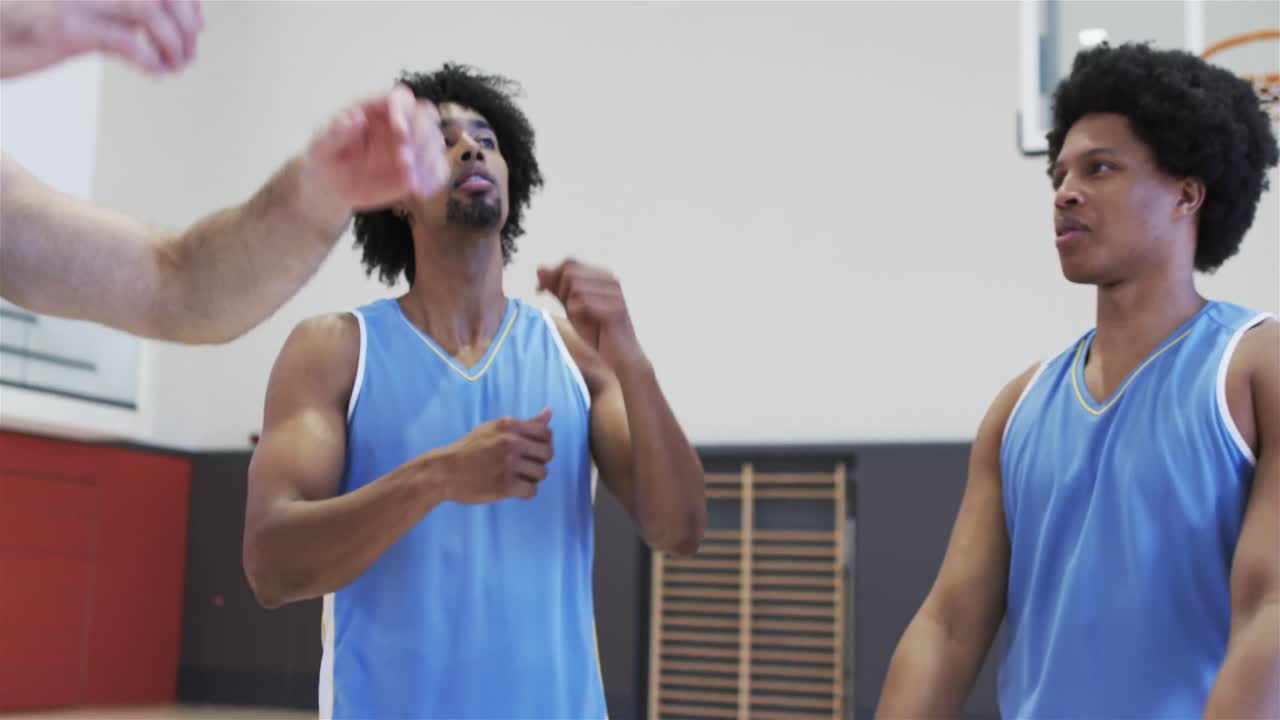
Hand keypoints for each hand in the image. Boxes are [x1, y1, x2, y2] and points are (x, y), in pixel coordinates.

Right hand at [0, 0, 203, 78]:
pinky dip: (151, 60)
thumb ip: (117, 17)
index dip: (187, 0)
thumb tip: (168, 33)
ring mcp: (76, 1)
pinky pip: (125, 41)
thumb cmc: (26, 29)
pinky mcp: (65, 30)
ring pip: (149, 8)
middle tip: (189, 53)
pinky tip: (156, 72)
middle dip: (186, 23)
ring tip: (177, 63)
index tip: (198, 26)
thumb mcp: (80, 16)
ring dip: (175, 41)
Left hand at [302, 84, 448, 213]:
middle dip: (420, 138)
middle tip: (403, 162)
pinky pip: (438, 170)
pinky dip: (434, 180)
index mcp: (375, 109)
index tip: (400, 134)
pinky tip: (419, 192)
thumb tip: (356, 119)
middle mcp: (399, 123)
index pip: (400, 98)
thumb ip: (335, 132)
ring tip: (411, 183)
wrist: (333, 187)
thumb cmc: (326, 160)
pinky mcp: (420, 169)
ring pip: (436, 142)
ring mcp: (412, 146)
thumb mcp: (321, 147)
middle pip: (426, 117)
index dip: (404, 112)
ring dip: (428, 161)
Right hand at [433, 409, 553, 502]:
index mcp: (509, 425)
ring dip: (532, 478)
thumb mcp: (494, 429)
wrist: (444, 471)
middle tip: (525, 467)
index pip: (546, 433)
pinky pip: (532, 491)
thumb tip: (550, 412)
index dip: (543, 444)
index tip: (531, 452)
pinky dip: (525, 492)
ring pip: (542, 473)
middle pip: (548, 453)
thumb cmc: (470, 449)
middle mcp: (510, 442)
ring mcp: (508, 463)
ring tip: (517, 477)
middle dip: (540, 461)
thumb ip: (525, 423)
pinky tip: (513, 489)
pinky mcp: (505, 485)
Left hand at [537, 259, 646, 372]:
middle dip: (558, 290)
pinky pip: (582, 303)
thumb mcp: (571, 307)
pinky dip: (576, 314)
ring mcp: (615, 293)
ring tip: (579, 317)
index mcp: (602, 275)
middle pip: (569, 272)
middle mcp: (611, 279)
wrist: (619, 357)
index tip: (539, 290)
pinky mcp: (615, 309)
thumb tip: (539, 268)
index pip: (569, 262)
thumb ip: (556, 287)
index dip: (550, 274)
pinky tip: (585, 322)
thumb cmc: (596, 332)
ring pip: (575, 286)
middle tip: (564, 309)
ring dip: (569, 304)